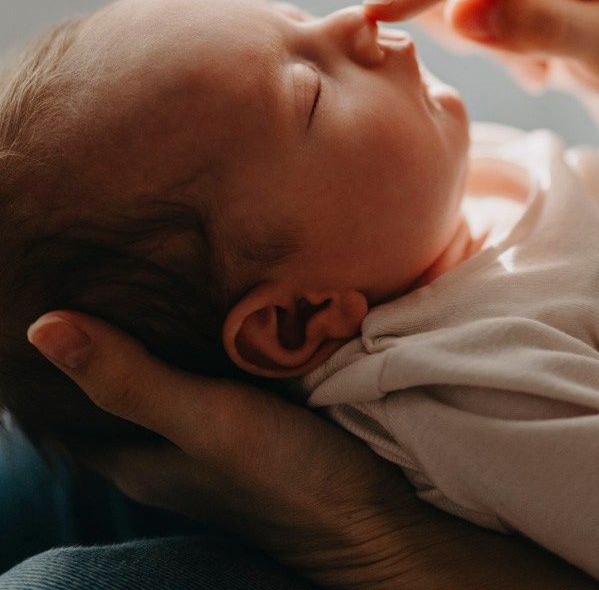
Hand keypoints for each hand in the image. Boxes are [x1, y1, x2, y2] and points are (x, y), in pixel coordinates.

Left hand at [27, 312, 598, 589]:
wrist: (375, 516)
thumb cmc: (285, 476)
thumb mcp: (204, 420)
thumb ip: (130, 378)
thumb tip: (42, 326)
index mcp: (135, 457)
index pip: (64, 407)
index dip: (46, 359)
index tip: (40, 295)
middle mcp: (163, 447)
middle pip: (110, 386)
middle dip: (95, 333)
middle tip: (91, 265)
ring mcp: (208, 434)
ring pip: (159, 372)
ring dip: (147, 330)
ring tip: (138, 266)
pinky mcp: (248, 419)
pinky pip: (205, 367)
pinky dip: (195, 335)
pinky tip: (205, 296)